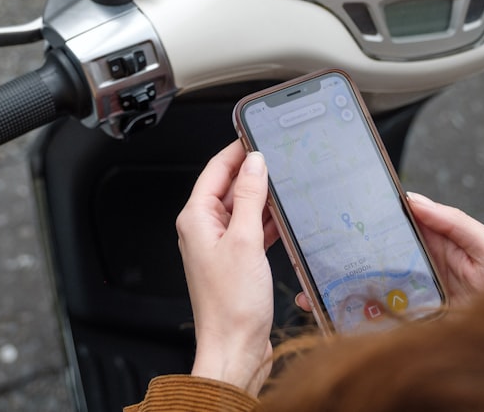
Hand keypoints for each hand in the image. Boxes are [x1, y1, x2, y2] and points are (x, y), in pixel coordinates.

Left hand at [176, 141, 279, 395]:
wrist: (235, 349)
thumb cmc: (231, 306)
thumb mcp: (245, 240)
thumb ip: (251, 198)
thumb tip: (254, 162)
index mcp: (196, 219)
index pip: (214, 170)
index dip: (235, 149)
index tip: (255, 133)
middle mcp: (204, 229)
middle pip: (229, 187)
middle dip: (253, 172)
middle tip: (279, 157)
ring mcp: (220, 245)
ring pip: (243, 208)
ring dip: (263, 198)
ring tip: (287, 185)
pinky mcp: (237, 261)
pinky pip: (252, 229)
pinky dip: (268, 222)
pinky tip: (285, 217)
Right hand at [295, 193, 483, 311]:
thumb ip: (453, 221)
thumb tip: (412, 199)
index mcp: (432, 243)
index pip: (393, 225)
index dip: (367, 218)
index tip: (340, 211)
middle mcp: (416, 269)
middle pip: (372, 258)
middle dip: (341, 255)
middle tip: (314, 250)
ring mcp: (410, 298)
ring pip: (367, 289)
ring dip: (339, 288)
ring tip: (313, 289)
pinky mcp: (408, 324)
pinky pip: (377, 320)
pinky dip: (353, 317)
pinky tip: (333, 313)